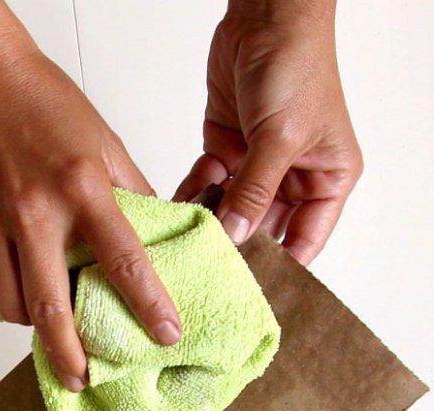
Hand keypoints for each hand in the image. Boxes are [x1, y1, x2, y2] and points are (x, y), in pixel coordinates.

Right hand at [0, 45, 181, 391]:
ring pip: (12, 304)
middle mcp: (35, 212)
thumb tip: (151, 234)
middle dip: (71, 353)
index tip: (166, 335)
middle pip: (53, 305)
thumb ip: (129, 190)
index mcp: (82, 187)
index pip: (124, 260)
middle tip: (83, 379)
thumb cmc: (43, 103)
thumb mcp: (104, 141)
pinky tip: (9, 307)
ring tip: (49, 327)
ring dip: (34, 325)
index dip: (149, 305)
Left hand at [174, 4, 362, 264]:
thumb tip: (237, 236)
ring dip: (207, 221)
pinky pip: (207, 184)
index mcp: (327, 179)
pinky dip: (191, 194)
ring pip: (230, 209)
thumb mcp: (280, 138)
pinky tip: (174, 208)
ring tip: (182, 243)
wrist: (267, 19)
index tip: (247, 291)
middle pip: (261, 228)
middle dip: (233, 246)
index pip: (305, 240)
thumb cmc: (297, 66)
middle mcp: (293, 176)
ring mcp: (257, 164)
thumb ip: (255, 190)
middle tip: (202, 271)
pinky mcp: (226, 149)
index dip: (278, 266)